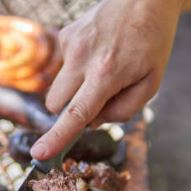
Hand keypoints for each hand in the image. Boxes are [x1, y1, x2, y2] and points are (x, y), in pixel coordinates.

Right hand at [31, 0, 184, 159]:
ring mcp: (70, 45)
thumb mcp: (151, 82)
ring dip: (74, 91)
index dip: (57, 138)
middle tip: (98, 100)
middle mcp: (82, 59)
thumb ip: (123, 110)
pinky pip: (63, 68)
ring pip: (57, 89)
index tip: (39, 154)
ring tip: (102, 70)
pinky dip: (77, 70)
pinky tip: (97, 53)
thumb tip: (93, 121)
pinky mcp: (65, 36)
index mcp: (107, 74)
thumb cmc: (152, 43)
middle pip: (56, 105)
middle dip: (69, 112)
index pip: (76, 114)